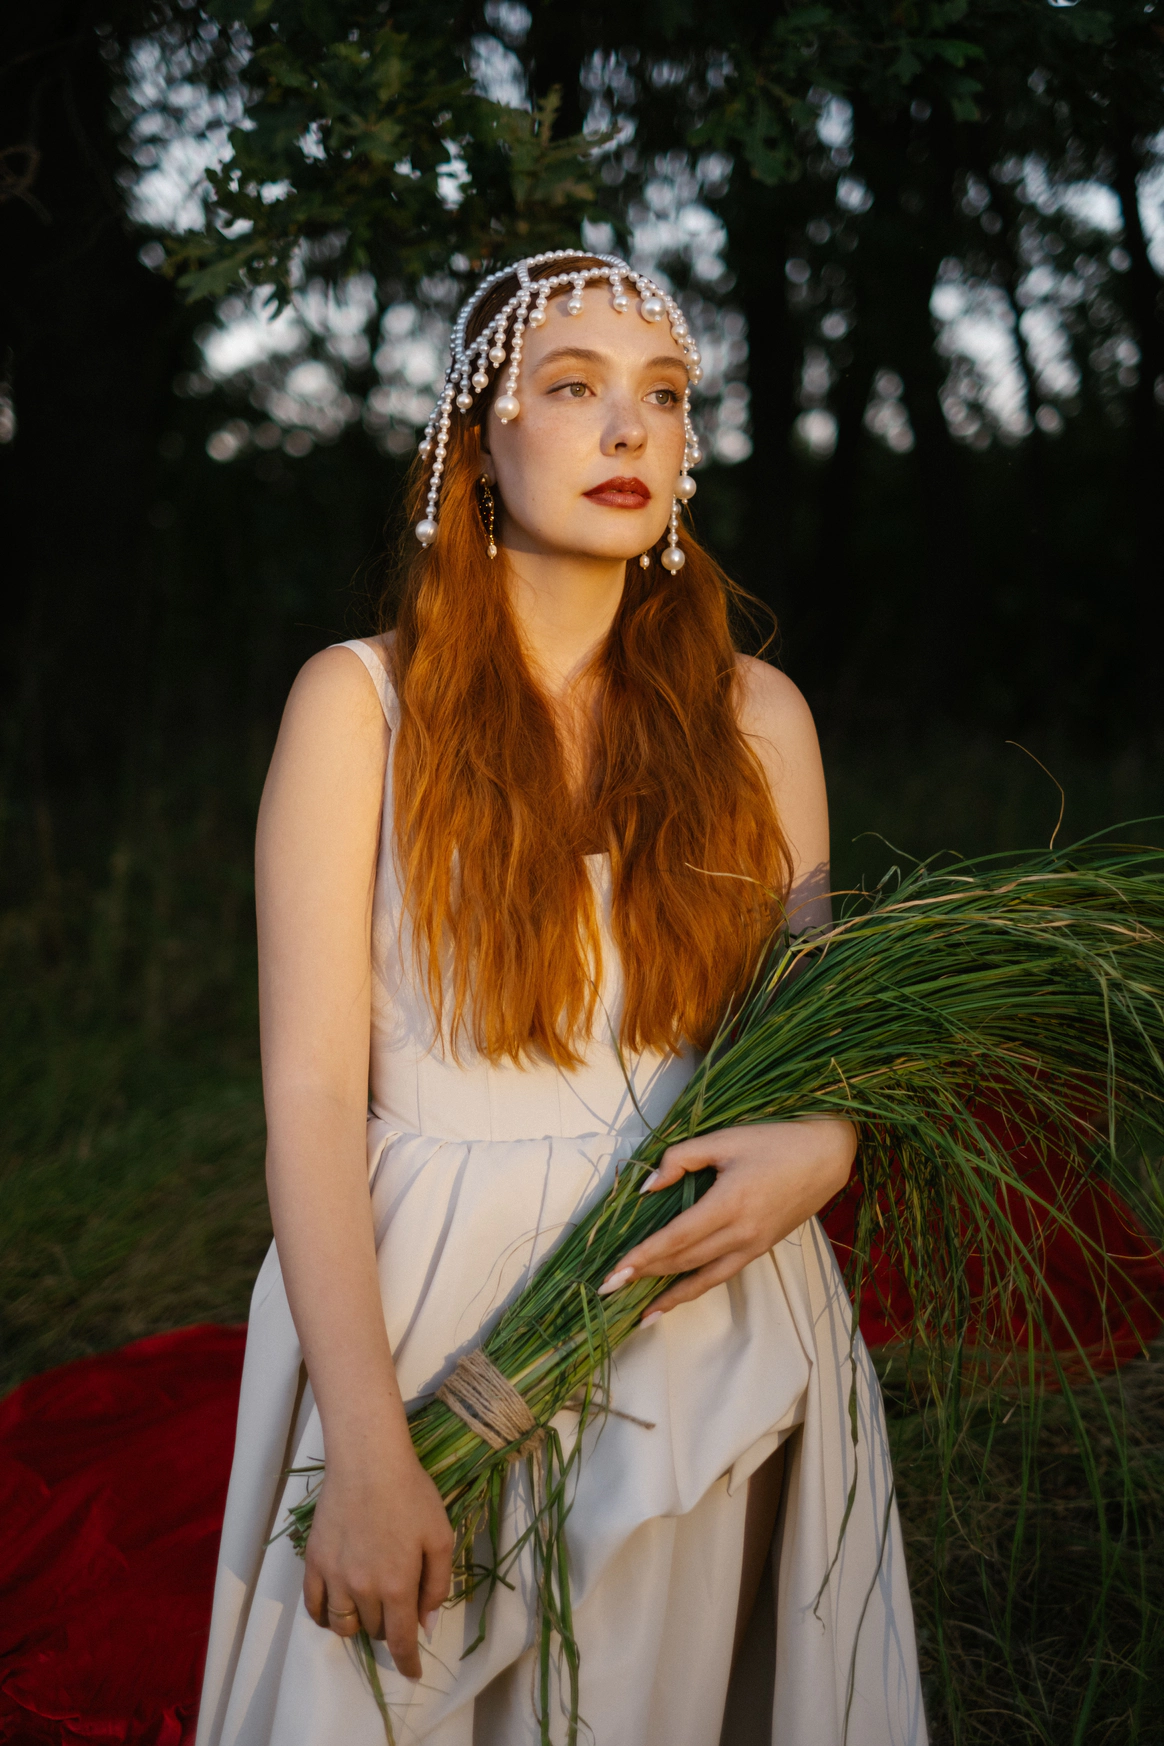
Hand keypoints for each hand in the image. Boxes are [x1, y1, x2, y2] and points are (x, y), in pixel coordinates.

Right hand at [302, 1434, 453, 1678]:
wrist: (367, 1461)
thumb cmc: (411, 1494)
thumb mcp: (440, 1536)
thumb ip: (437, 1585)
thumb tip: (426, 1626)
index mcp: (398, 1586)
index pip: (402, 1641)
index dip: (408, 1663)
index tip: (413, 1674)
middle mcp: (364, 1590)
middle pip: (374, 1631)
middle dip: (389, 1627)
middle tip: (397, 1602)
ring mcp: (335, 1578)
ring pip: (343, 1626)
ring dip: (359, 1625)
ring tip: (368, 1606)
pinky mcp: (313, 1563)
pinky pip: (314, 1608)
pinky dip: (325, 1617)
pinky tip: (336, 1609)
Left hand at [599, 1119, 855, 1317]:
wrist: (827, 1156)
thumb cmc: (775, 1141)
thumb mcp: (725, 1139)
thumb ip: (681, 1158)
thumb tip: (647, 1185)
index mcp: (729, 1203)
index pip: (676, 1238)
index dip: (643, 1256)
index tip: (614, 1272)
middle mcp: (741, 1233)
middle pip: (683, 1261)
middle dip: (644, 1276)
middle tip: (608, 1289)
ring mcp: (753, 1246)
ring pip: (702, 1278)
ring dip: (668, 1296)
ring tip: (639, 1312)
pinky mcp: (760, 1250)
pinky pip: (721, 1276)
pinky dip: (694, 1289)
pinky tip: (675, 1298)